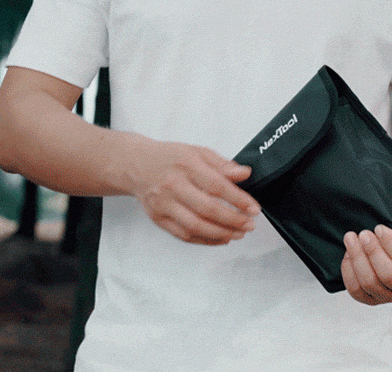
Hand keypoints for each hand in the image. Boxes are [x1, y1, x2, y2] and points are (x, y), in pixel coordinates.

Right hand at [132, 139, 260, 244]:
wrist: (136, 165)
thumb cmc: (170, 158)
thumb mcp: (198, 152)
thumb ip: (222, 165)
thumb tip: (244, 173)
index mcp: (186, 165)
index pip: (217, 186)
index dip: (239, 200)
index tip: (254, 208)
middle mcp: (173, 185)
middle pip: (207, 209)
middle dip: (233, 220)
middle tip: (250, 225)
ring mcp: (164, 204)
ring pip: (195, 226)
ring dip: (221, 233)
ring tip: (239, 233)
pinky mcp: (158, 218)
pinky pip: (184, 235)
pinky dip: (205, 240)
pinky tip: (221, 238)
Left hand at [341, 210, 391, 304]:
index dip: (390, 244)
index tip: (379, 228)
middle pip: (388, 275)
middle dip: (372, 251)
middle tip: (363, 233)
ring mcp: (390, 296)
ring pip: (370, 283)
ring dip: (358, 259)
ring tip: (351, 239)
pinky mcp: (372, 299)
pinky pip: (357, 291)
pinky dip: (349, 272)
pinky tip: (348, 255)